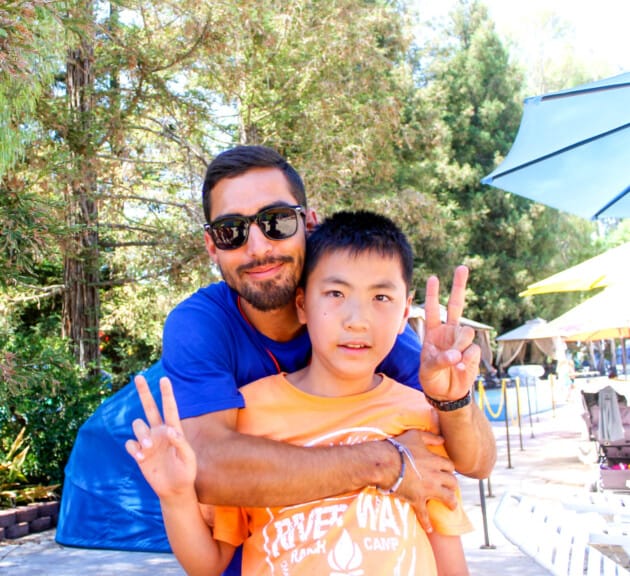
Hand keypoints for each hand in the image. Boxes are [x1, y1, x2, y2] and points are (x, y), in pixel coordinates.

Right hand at [125, 376, 196, 499]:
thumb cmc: (186, 472)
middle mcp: (159, 432)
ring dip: (141, 434)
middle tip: (138, 377)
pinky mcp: (140, 454)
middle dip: (144, 392)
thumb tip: (169, 430)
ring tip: (148, 447)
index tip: (164, 379)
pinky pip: (131, 444)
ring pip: (138, 425)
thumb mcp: (189, 458)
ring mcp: (149, 442)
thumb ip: (181, 443)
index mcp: (174, 430)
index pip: (170, 408)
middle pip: (149, 407)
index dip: (167, 394)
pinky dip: (134, 448)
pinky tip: (141, 457)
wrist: (175, 489)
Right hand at [393, 430, 456, 531]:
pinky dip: (427, 522)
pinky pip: (424, 514)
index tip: (447, 471)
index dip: (449, 468)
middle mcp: (435, 476)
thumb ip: (430, 437)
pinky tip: (430, 528)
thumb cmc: (399, 447)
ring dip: (451, 503)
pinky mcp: (417, 499)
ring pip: (447, 498)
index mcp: (435, 461)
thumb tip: (442, 439)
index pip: (450, 466)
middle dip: (453, 485)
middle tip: (451, 488)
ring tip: (451, 506)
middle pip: (452, 482)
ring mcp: (427, 489)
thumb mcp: (415, 435)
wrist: (385, 463)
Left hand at [420, 265, 479, 400]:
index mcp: (433, 333)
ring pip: (466, 332)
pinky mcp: (473, 352)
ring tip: (454, 360)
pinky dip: (467, 360)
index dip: (433, 295)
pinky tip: (460, 368)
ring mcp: (462, 341)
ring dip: (460, 345)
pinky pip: (473, 350)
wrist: (447, 393)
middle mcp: (449, 332)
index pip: (432, 310)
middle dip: (459, 286)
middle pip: (456, 305)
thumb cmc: (432, 378)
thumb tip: (456, 355)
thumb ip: (439, 361)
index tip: (434, 278)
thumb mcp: (428, 370)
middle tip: (462, 267)